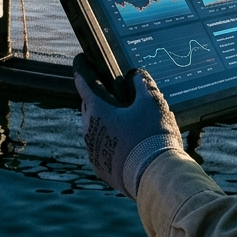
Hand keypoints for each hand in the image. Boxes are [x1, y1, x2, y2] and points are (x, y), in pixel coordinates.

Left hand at [73, 55, 182, 198]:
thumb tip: (136, 76)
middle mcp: (90, 129)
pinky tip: (128, 141)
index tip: (80, 59)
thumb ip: (142, 83)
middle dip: (98, 96)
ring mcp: (94, 151)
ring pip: (96, 128)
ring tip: (127, 119)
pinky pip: (103, 148)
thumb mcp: (152, 101)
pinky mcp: (102, 168)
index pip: (84, 81)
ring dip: (107, 121)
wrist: (155, 177)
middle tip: (112, 90)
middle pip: (90, 105)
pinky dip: (112, 141)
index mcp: (97, 109)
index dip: (82, 67)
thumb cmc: (152, 135)